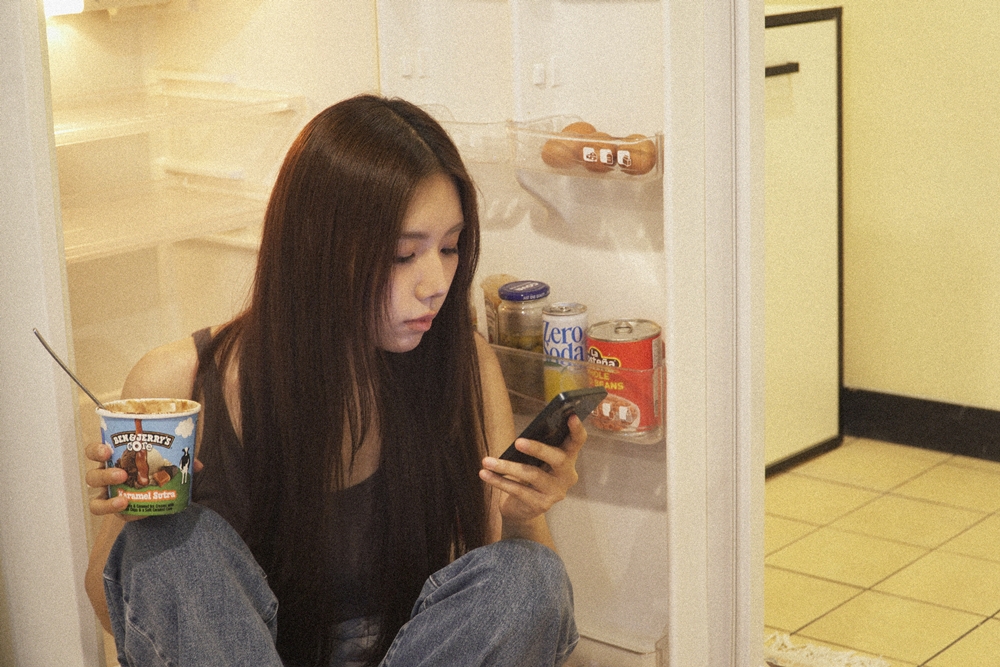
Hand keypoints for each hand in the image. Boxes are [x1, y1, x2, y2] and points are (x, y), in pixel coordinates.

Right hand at [83, 442, 202, 517]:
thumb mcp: (162, 462)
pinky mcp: (114, 511)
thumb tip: (197, 465)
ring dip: (108, 500)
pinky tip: (134, 510)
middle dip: (105, 475)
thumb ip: (178, 461)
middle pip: (92, 476)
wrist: (154, 492)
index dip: (96, 450)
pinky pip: (112, 516)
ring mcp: (106, 495)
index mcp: (111, 459)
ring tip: (124, 499)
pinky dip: (121, 514)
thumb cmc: (151, 470)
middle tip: (122, 474)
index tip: (107, 450)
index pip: (94, 452)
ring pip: (95, 500)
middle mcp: (104, 477)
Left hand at [479, 414, 586, 526]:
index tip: (571, 416)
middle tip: (518, 442)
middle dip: (538, 449)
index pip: (577, 441)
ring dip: (506, 466)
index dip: (577, 429)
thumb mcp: (535, 459)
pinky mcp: (541, 504)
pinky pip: (518, 490)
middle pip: (557, 459)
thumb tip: (521, 438)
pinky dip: (499, 481)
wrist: (523, 508)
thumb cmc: (529, 473)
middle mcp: (567, 475)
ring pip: (531, 475)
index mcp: (568, 457)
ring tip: (487, 461)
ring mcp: (556, 492)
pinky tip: (485, 473)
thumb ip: (535, 447)